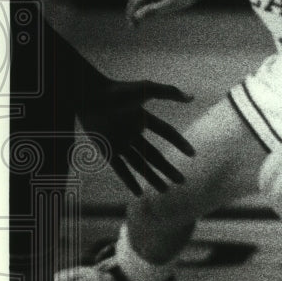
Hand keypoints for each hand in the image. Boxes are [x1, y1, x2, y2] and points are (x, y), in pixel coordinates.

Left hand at [79, 76, 195, 194]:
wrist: (89, 96)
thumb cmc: (117, 90)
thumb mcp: (147, 88)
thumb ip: (170, 92)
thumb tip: (192, 97)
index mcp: (143, 119)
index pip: (166, 132)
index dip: (179, 142)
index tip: (192, 154)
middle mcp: (133, 133)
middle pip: (155, 155)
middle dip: (168, 169)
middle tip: (182, 181)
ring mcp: (121, 143)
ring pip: (140, 165)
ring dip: (153, 178)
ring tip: (165, 190)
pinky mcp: (107, 151)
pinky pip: (121, 169)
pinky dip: (129, 181)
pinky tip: (139, 192)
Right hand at [126, 0, 214, 25]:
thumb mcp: (173, 4)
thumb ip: (154, 10)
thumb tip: (137, 16)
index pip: (134, 1)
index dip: (131, 14)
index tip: (133, 27)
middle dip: (133, 9)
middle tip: (135, 24)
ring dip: (140, 2)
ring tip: (143, 16)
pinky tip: (153, 3)